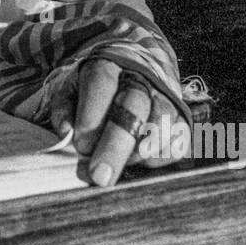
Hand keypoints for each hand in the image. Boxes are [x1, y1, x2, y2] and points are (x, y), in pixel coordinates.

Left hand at [50, 58, 189, 187]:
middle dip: (116, 146)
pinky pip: (176, 145)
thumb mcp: (71, 90)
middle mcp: (141, 80)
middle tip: (100, 176)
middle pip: (134, 108)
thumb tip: (67, 132)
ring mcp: (166, 99)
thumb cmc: (95, 91)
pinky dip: (158, 160)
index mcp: (108, 67)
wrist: (136, 72)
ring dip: (138, 154)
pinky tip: (140, 161)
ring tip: (121, 165)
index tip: (80, 146)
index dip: (91, 118)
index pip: (101, 86)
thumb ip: (63, 110)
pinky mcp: (182, 120)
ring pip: (161, 127)